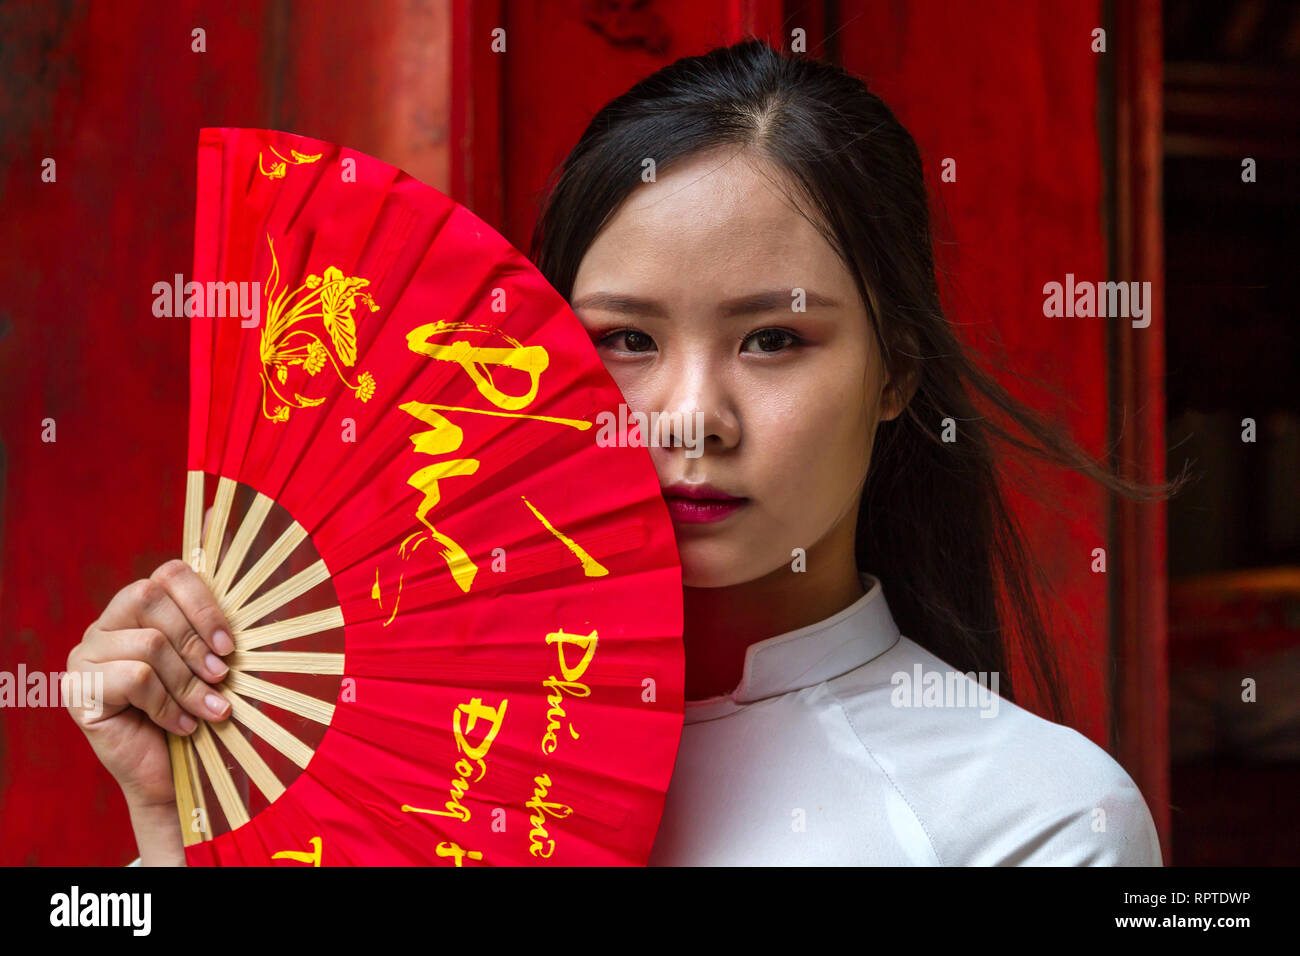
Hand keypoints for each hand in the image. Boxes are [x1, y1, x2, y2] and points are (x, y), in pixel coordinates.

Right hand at [66, 558, 233, 855]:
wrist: (171, 775)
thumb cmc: (195, 713)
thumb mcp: (212, 666)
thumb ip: (217, 635)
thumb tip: (249, 611)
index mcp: (139, 610)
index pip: (169, 574)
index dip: (203, 603)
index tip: (230, 645)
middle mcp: (106, 626)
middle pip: (150, 597)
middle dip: (195, 639)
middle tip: (221, 676)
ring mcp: (86, 657)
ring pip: (148, 644)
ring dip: (189, 682)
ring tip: (210, 710)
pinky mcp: (78, 690)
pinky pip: (135, 679)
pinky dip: (168, 705)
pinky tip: (183, 726)